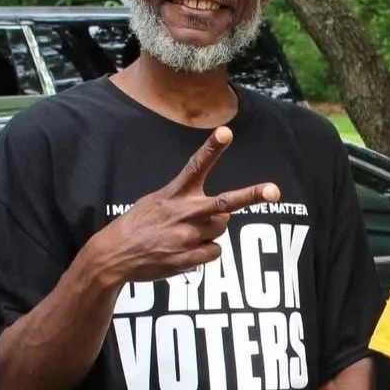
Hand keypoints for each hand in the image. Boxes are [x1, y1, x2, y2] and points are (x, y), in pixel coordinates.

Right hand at [84, 127, 280, 284]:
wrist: (114, 256)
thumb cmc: (138, 225)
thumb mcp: (156, 201)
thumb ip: (188, 202)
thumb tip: (224, 215)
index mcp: (174, 193)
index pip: (196, 166)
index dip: (212, 148)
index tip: (226, 132)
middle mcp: (184, 213)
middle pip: (226, 203)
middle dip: (252, 196)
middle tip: (274, 191)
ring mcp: (188, 236)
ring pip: (221, 228)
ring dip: (210, 230)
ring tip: (184, 234)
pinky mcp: (189, 257)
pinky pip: (214, 251)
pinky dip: (204, 251)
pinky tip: (183, 250)